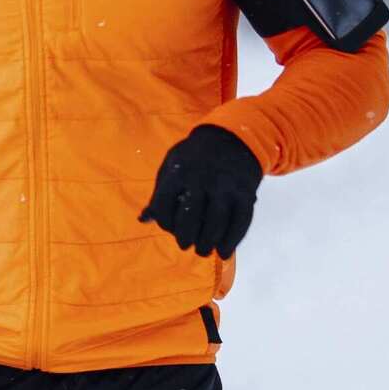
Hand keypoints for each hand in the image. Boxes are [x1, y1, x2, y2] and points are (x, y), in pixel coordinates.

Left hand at [138, 125, 263, 259]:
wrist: (233, 137)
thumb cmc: (194, 156)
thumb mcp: (172, 166)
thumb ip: (160, 194)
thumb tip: (143, 220)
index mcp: (178, 172)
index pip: (164, 206)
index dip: (165, 222)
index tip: (169, 228)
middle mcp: (202, 180)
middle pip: (190, 218)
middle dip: (185, 238)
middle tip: (185, 245)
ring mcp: (226, 187)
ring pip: (216, 223)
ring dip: (208, 243)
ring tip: (203, 251)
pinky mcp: (245, 193)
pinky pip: (240, 222)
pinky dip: (232, 240)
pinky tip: (225, 251)